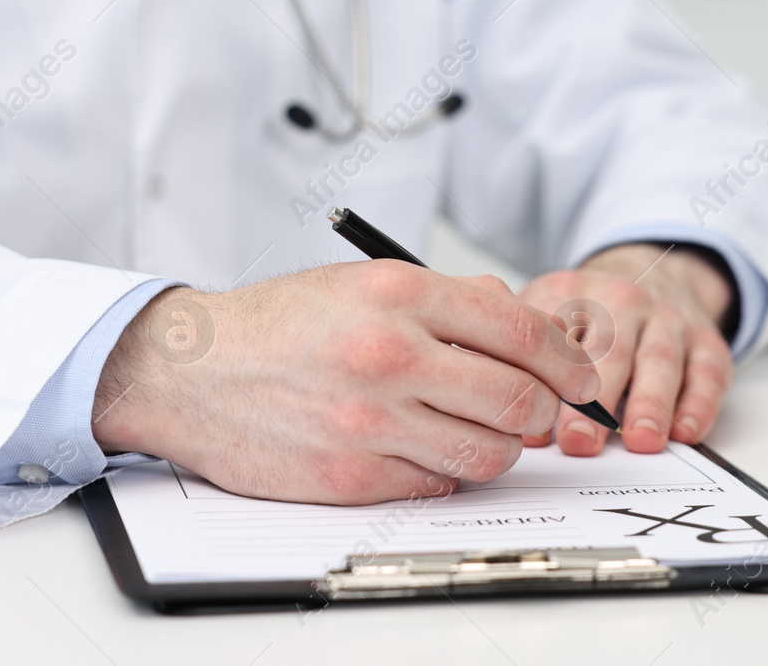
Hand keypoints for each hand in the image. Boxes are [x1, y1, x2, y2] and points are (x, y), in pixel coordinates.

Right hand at [90, 262, 601, 504]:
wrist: (188, 371)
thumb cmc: (279, 323)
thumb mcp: (363, 283)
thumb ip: (447, 299)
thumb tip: (523, 326)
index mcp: (398, 295)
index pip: (521, 332)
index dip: (567, 360)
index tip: (579, 375)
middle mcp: (388, 355)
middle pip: (518, 400)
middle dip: (545, 410)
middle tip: (541, 410)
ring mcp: (369, 421)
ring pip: (488, 453)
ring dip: (501, 448)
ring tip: (482, 432)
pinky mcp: (349, 477)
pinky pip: (437, 484)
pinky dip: (446, 472)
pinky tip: (425, 449)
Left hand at [516, 244, 733, 456]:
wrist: (658, 270)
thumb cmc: (593, 312)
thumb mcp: (549, 309)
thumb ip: (523, 353)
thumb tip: (497, 414)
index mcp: (573, 293)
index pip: (556, 337)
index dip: (543, 381)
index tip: (531, 427)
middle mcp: (622, 301)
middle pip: (608, 350)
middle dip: (594, 400)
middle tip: (579, 442)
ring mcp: (667, 319)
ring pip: (659, 359)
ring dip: (650, 402)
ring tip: (641, 440)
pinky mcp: (707, 340)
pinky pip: (707, 371)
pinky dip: (699, 403)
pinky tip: (686, 432)